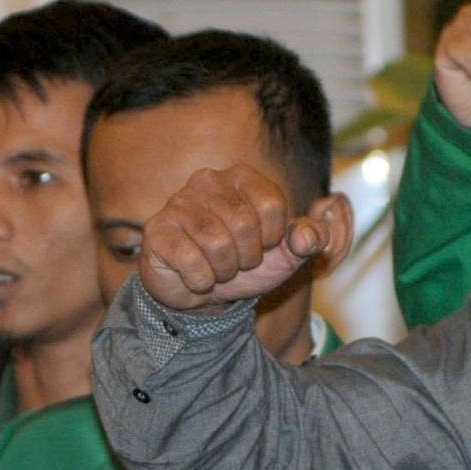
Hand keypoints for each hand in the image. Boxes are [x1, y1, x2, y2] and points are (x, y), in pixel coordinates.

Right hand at [139, 165, 336, 312]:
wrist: (202, 293)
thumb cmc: (244, 264)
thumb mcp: (287, 255)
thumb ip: (313, 240)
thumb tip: (306, 237)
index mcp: (241, 176)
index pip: (272, 204)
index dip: (271, 239)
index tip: (260, 247)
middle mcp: (207, 181)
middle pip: (244, 224)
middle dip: (246, 258)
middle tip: (235, 263)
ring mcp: (178, 204)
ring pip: (217, 244)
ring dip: (224, 271)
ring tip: (216, 269)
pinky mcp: (157, 232)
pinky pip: (191, 261)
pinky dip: (201, 281)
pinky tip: (195, 277)